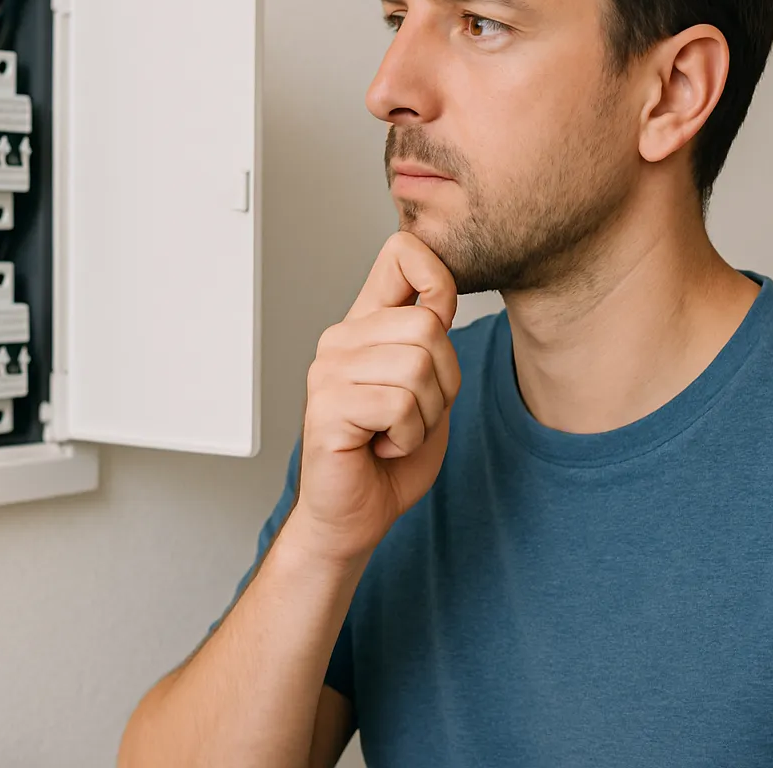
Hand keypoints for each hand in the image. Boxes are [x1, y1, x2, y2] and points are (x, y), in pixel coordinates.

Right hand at [289, 231, 460, 564]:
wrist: (353, 518)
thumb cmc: (388, 457)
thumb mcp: (427, 388)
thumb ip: (431, 342)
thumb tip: (440, 301)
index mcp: (364, 324)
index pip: (401, 255)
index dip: (439, 278)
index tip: (443, 321)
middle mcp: (341, 339)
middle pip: (428, 324)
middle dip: (445, 381)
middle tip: (414, 413)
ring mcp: (328, 370)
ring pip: (419, 366)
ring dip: (425, 415)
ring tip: (394, 432)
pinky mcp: (328, 406)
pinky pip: (399, 405)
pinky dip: (407, 436)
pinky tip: (380, 446)